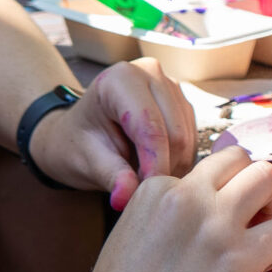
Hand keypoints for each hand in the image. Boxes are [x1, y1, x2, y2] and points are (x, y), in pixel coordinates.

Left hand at [27, 58, 198, 209]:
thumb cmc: (79, 143)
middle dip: (163, 168)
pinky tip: (155, 170)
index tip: (150, 194)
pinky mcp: (181, 103)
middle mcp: (151, 74)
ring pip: (187, 138)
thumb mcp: (87, 161)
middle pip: (175, 133)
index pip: (150, 126)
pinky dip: (178, 161)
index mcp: (120, 79)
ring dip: (172, 167)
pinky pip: (191, 139)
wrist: (81, 133)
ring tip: (144, 181)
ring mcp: (170, 87)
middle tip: (144, 193)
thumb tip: (125, 198)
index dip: (154, 165)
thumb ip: (111, 176)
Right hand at [52, 146, 271, 271]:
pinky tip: (263, 266)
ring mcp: (213, 226)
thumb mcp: (135, 233)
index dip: (221, 194)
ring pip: (267, 179)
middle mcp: (185, 196)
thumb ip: (170, 213)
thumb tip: (213, 214)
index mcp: (156, 187)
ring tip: (260, 240)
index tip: (217, 225)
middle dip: (253, 186)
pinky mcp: (235, 261)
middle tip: (251, 221)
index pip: (208, 168)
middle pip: (241, 159)